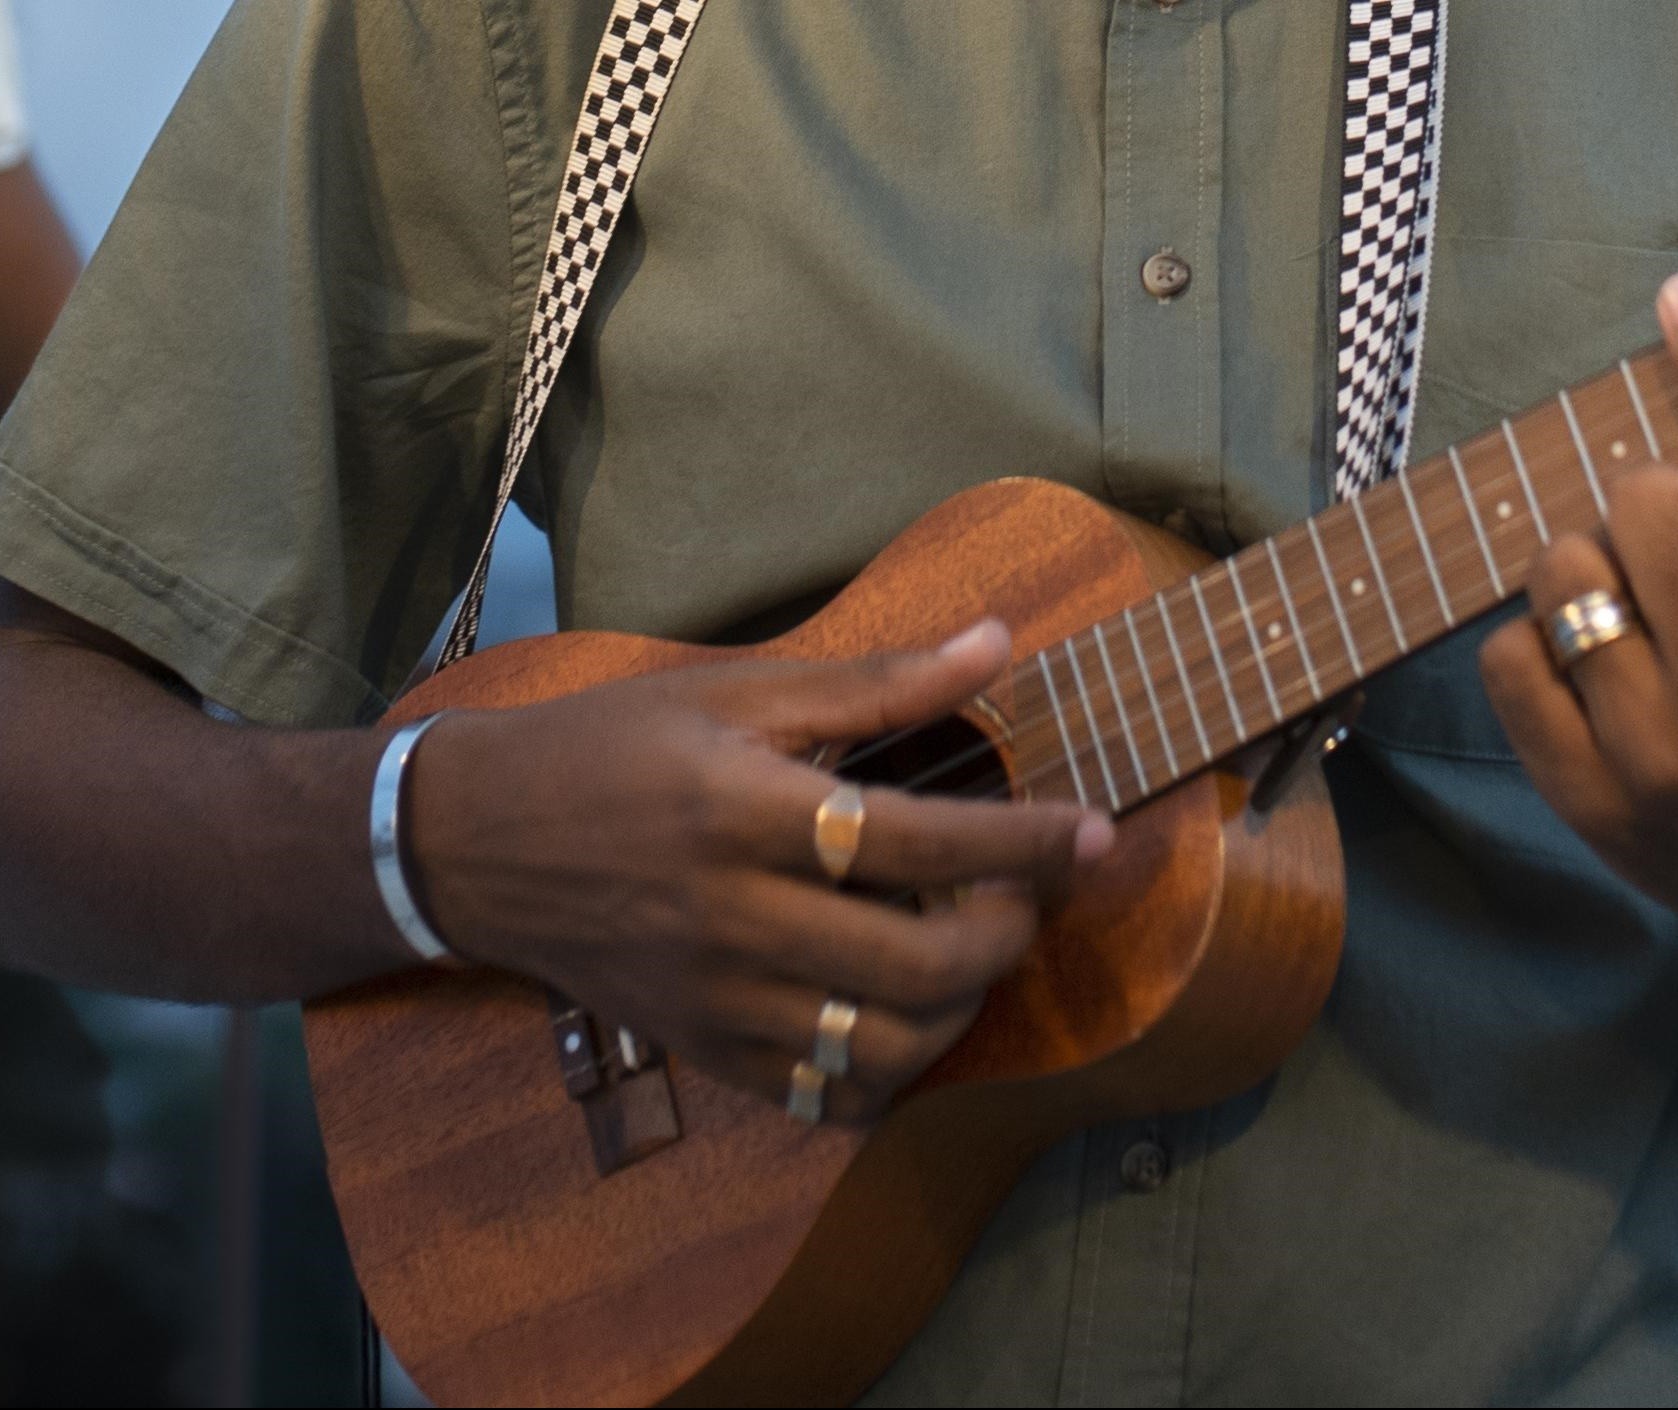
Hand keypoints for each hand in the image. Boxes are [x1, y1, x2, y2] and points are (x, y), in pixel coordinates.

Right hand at [406, 621, 1114, 1120]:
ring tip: (964, 951)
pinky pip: (824, 1097)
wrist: (477, 842)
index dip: (1024, 839)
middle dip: (1007, 932)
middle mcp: (734, 917)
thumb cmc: (609, 748)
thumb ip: (874, 680)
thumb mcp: (735, 692)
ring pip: (883, 1047)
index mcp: (745, 811)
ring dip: (959, 1008)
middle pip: (919, 962)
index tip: (1091, 830)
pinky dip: (888, 1070)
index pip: (920, 838)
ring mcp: (716, 998)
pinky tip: (897, 1012)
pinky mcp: (702, 1047)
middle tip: (1021, 895)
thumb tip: (996, 643)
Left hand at [1479, 278, 1677, 909]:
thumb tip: (1672, 290)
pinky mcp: (1596, 806)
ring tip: (1635, 619)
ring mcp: (1673, 760)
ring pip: (1564, 566)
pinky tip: (1585, 673)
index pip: (1677, 490)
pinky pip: (1509, 655)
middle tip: (1672, 565)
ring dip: (1586, 573)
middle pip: (1645, 498)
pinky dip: (1533, 644)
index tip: (1669, 341)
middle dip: (1650, 511)